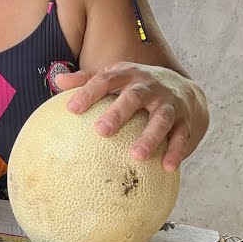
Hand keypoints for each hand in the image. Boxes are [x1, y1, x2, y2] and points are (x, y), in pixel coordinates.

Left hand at [54, 62, 207, 170]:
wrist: (183, 88)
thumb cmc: (136, 86)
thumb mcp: (114, 76)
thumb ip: (86, 80)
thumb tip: (57, 82)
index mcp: (127, 75)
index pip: (105, 80)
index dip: (88, 92)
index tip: (71, 109)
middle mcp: (149, 86)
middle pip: (134, 97)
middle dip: (118, 113)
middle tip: (101, 131)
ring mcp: (169, 102)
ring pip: (160, 118)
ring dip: (150, 136)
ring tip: (136, 155)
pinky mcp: (185, 119)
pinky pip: (181, 136)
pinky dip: (176, 151)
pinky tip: (167, 167)